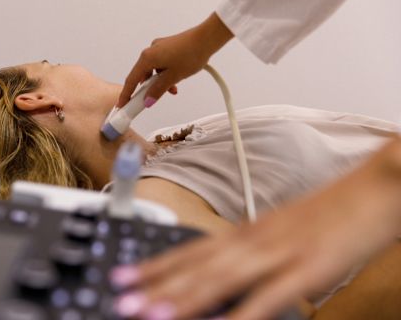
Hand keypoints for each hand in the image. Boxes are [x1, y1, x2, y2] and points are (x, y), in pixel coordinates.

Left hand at [110, 138, 400, 319]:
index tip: (124, 277)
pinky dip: (242, 314)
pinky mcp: (308, 269)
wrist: (374, 188)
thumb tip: (222, 275)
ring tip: (150, 312)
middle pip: (196, 266)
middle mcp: (254, 240)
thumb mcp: (281, 233)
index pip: (190, 250)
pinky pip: (269, 296)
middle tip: (121, 298)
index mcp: (246, 232)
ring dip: (183, 298)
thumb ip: (250, 254)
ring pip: (221, 278)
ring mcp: (279, 254)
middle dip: (156, 286)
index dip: (154, 266)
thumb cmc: (328, 213)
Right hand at [117, 12, 232, 108]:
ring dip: (159, 82)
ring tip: (173, 89)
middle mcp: (150, 51)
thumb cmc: (191, 54)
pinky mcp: (167, 47)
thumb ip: (158, 90)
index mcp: (147, 57)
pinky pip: (161, 64)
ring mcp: (159, 47)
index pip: (132, 80)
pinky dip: (165, 73)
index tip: (122, 105)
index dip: (126, 94)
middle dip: (147, 89)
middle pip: (142, 74)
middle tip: (150, 101)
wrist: (207, 38)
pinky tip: (176, 79)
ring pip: (153, 70)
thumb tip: (148, 101)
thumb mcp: (173, 77)